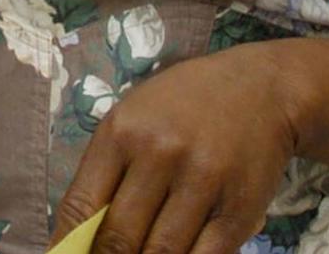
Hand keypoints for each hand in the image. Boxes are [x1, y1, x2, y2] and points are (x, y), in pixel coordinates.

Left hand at [55, 45, 298, 253]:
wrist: (260, 89)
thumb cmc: (183, 105)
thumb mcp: (133, 118)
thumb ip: (108, 172)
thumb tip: (81, 234)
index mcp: (121, 132)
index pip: (81, 206)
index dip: (68, 245)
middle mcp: (159, 154)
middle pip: (119, 238)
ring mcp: (202, 182)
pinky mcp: (239, 209)